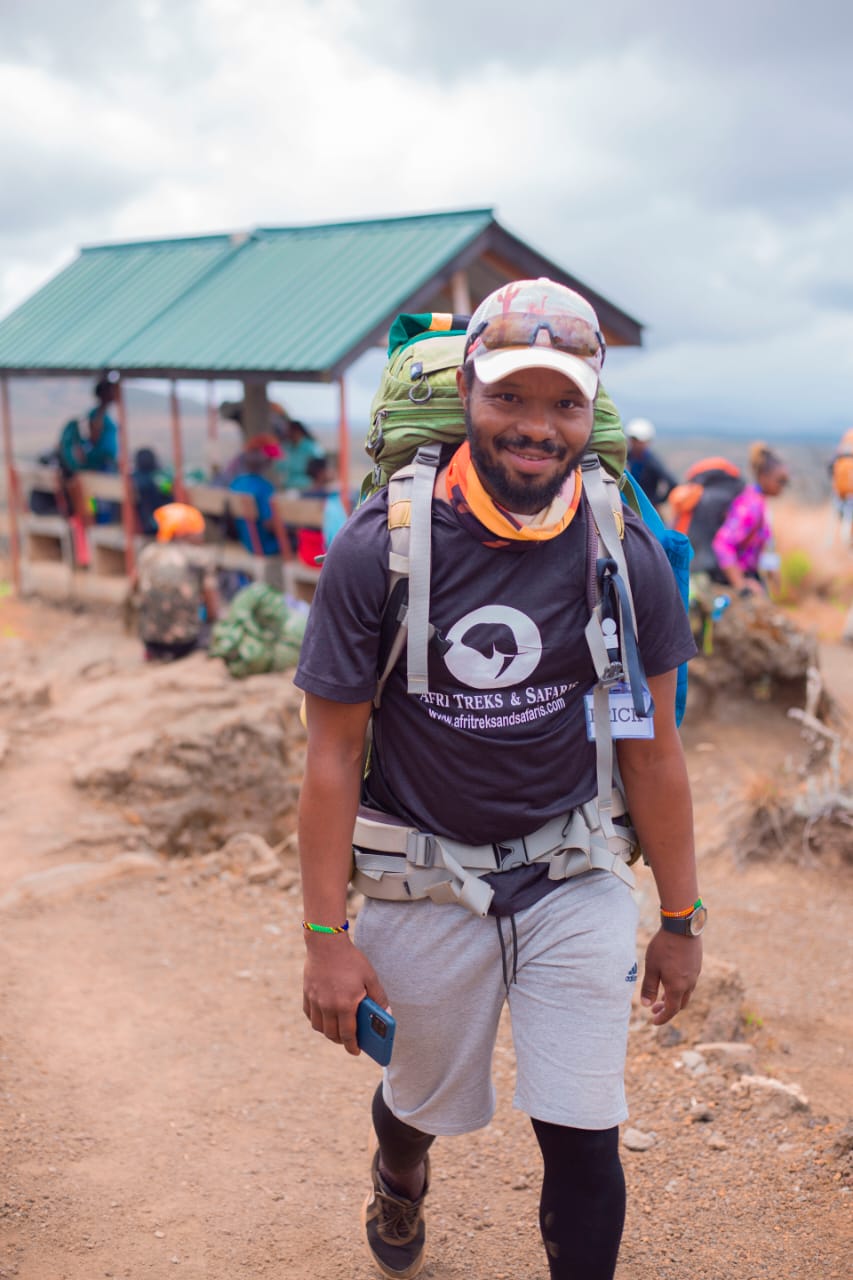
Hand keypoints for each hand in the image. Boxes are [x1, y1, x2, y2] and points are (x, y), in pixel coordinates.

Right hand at [303, 934, 388, 1055]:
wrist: (326, 943)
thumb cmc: (351, 960)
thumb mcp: (370, 977)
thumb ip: (379, 997)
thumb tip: (387, 1014)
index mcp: (345, 1005)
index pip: (348, 1035)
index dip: (352, 1046)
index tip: (356, 1052)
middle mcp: (327, 1006)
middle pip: (332, 1034)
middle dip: (341, 1041)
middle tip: (349, 1041)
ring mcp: (315, 1001)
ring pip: (319, 1027)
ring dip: (328, 1033)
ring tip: (337, 1030)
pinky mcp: (307, 994)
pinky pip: (310, 1015)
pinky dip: (317, 1020)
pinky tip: (324, 1017)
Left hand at [640, 930, 701, 1024]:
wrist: (682, 927)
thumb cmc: (664, 947)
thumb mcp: (652, 967)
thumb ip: (649, 987)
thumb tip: (645, 1005)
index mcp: (677, 987)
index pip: (671, 1010)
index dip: (662, 1017)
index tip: (653, 1021)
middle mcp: (689, 983)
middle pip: (680, 1004)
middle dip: (668, 1009)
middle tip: (654, 1008)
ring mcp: (695, 974)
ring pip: (685, 993)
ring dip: (674, 997)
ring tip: (661, 994)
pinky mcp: (697, 964)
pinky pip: (689, 982)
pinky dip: (679, 987)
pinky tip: (671, 978)